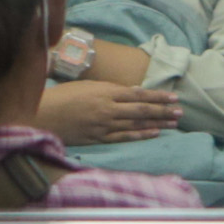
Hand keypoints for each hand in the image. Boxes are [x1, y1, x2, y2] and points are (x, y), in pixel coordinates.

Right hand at [43, 78, 182, 144]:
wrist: (43, 116)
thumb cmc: (63, 96)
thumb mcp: (87, 85)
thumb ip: (110, 88)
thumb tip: (131, 91)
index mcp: (106, 92)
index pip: (139, 94)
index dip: (158, 96)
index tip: (173, 97)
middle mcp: (108, 108)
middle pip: (142, 109)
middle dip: (163, 110)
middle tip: (180, 111)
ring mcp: (104, 125)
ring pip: (136, 123)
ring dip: (157, 123)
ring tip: (173, 123)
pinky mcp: (99, 138)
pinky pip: (123, 136)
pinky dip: (140, 134)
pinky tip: (153, 133)